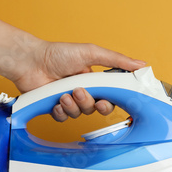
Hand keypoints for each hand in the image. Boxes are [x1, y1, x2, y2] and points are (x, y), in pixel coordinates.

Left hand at [9, 40, 146, 121]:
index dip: (109, 102)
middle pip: (95, 109)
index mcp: (95, 80)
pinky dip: (60, 111)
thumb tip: (140, 64)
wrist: (30, 61)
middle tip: (79, 92)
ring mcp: (69, 101)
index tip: (106, 101)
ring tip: (64, 93)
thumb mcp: (91, 53)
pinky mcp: (55, 108)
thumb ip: (117, 60)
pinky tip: (55, 101)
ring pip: (80, 114)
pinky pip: (64, 118)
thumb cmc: (58, 54)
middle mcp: (84, 92)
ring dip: (73, 105)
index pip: (110, 97)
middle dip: (89, 103)